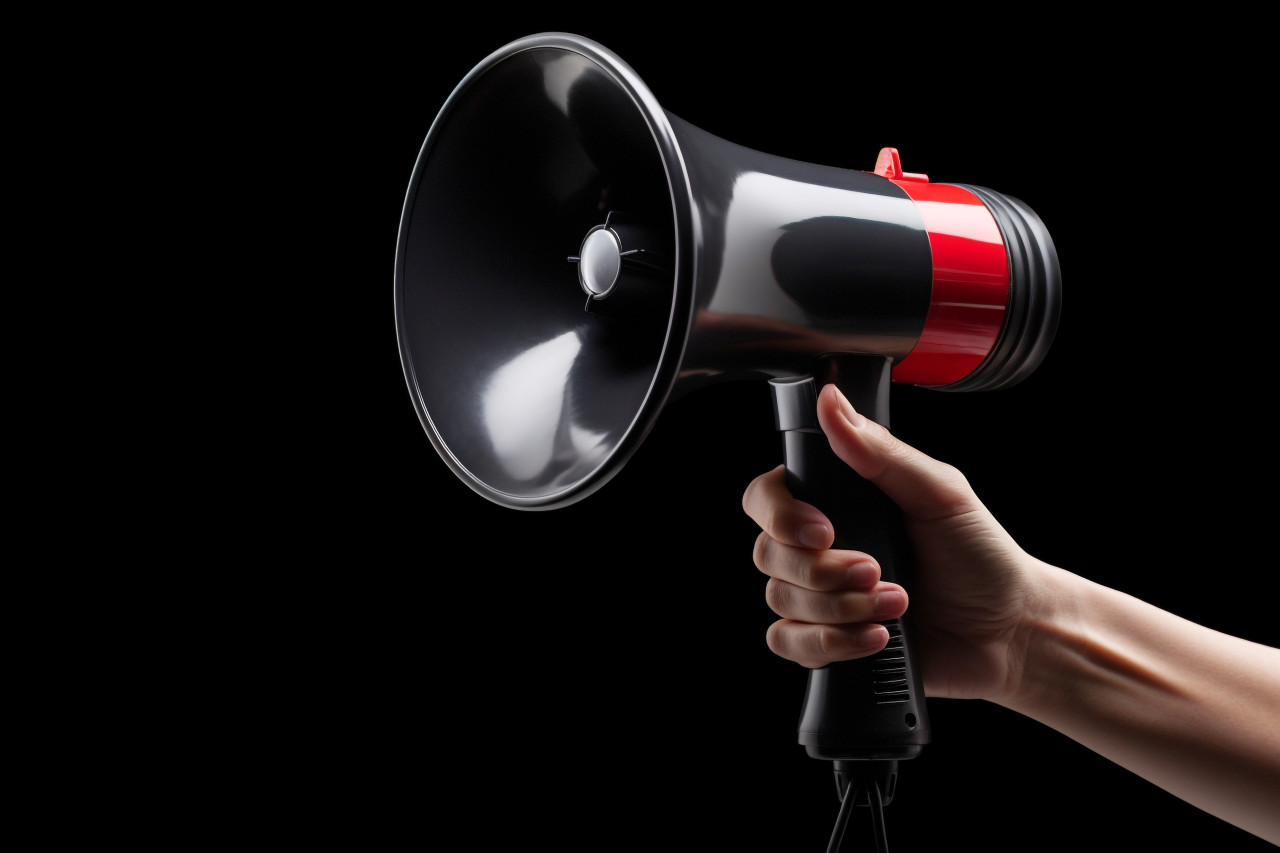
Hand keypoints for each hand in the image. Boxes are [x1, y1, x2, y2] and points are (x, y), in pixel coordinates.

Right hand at [742, 382, 1041, 703]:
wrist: (1009, 631)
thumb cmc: (982, 557)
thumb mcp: (939, 492)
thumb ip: (879, 450)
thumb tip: (831, 401)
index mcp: (837, 503)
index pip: (766, 497)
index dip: (780, 516)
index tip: (823, 530)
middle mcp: (820, 548)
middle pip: (768, 554)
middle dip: (824, 571)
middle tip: (876, 570)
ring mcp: (820, 597)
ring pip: (781, 601)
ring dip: (841, 607)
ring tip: (897, 604)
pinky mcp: (827, 643)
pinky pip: (789, 644)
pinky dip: (831, 644)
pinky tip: (875, 635)